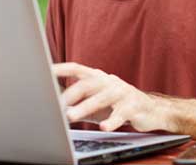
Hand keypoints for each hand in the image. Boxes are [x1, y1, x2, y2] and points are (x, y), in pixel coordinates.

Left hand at [52, 62, 170, 132]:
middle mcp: (109, 82)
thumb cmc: (117, 105)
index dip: (61, 69)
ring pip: (102, 98)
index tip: (45, 70)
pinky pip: (121, 114)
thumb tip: (53, 102)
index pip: (77, 69)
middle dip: (71, 94)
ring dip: (85, 107)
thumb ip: (76, 101)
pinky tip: (103, 127)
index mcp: (98, 78)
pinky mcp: (133, 106)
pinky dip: (112, 120)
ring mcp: (122, 93)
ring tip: (71, 116)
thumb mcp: (94, 102)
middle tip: (56, 105)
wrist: (150, 110)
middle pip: (87, 84)